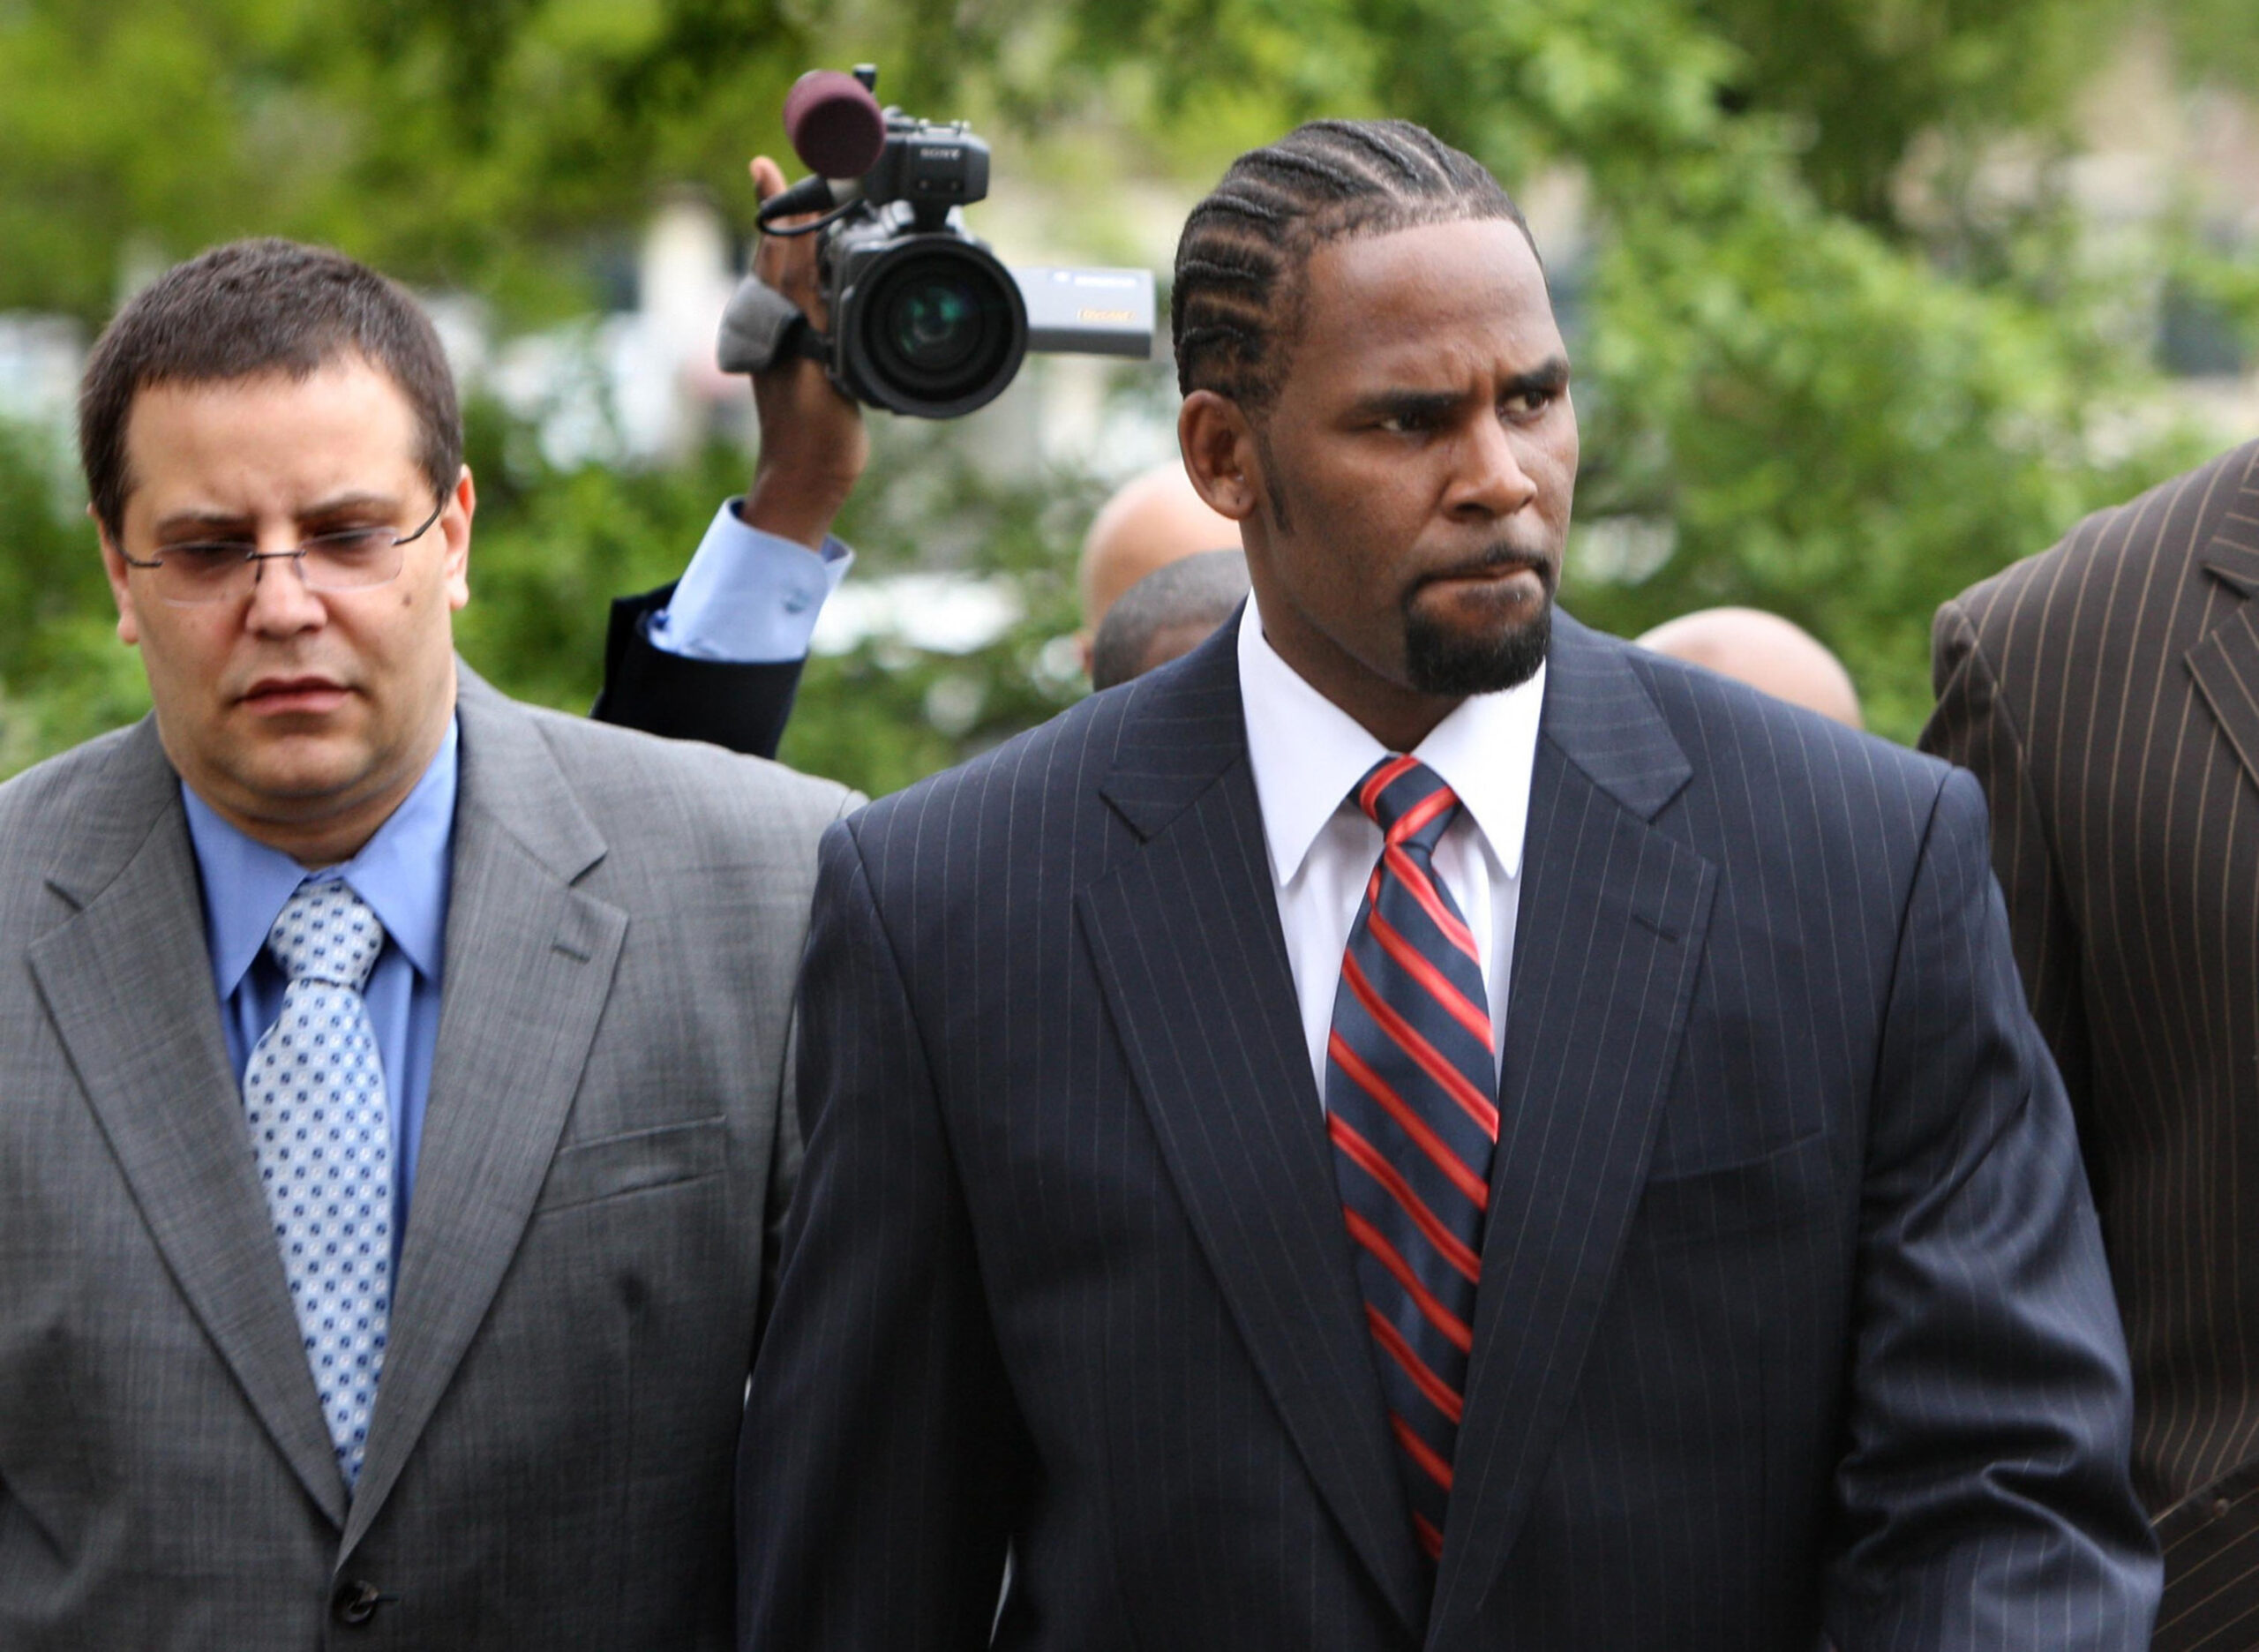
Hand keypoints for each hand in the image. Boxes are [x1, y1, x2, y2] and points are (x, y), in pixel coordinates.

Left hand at [742, 154, 868, 549]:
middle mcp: (776, 320)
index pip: (780, 246)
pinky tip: (815, 273)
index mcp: (781, 316)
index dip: (778, 204)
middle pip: (775, 250)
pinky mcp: (800, 355)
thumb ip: (817, 314)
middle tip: (767, 168)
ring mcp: (786, 337)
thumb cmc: (815, 431)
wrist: (806, 475)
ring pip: (783, 272)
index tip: (764, 165)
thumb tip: (810, 263)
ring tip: (784, 202)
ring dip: (787, 236)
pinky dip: (804, 273)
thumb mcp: (821, 367)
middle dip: (777, 208)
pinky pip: (799, 298)